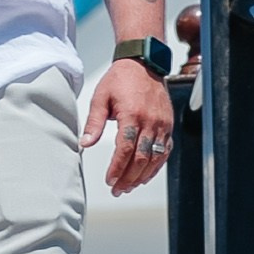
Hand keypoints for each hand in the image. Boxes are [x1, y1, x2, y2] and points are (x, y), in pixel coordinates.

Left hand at [84, 56, 177, 197]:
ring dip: (142, 176)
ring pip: (155, 158)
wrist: (143, 63)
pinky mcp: (168, 125)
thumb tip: (85, 144)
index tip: (109, 180)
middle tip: (117, 189)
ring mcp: (162, 124)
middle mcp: (150, 121)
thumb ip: (94, 122)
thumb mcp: (101, 97)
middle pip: (141, 158)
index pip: (125, 149)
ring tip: (129, 186)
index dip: (117, 168)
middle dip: (128, 178)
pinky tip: (145, 175)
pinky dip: (156, 166)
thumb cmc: (120, 79)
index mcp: (132, 114)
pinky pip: (165, 151)